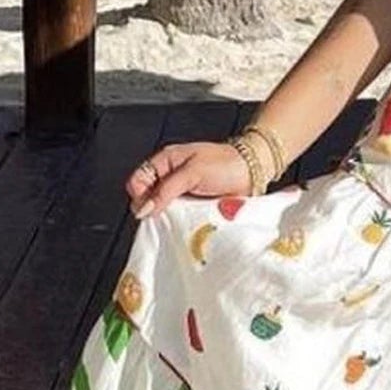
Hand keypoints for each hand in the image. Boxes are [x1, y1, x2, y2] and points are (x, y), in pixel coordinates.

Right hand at [127, 143, 251, 217]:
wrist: (253, 172)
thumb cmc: (225, 164)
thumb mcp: (192, 173)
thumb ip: (167, 190)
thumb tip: (144, 209)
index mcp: (165, 162)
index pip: (137, 181)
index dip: (140, 196)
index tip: (149, 210)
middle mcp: (170, 178)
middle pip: (148, 199)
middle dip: (153, 210)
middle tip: (166, 216)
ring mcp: (182, 195)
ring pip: (164, 212)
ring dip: (169, 219)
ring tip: (179, 222)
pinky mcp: (193, 208)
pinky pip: (180, 219)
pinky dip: (182, 224)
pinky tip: (186, 227)